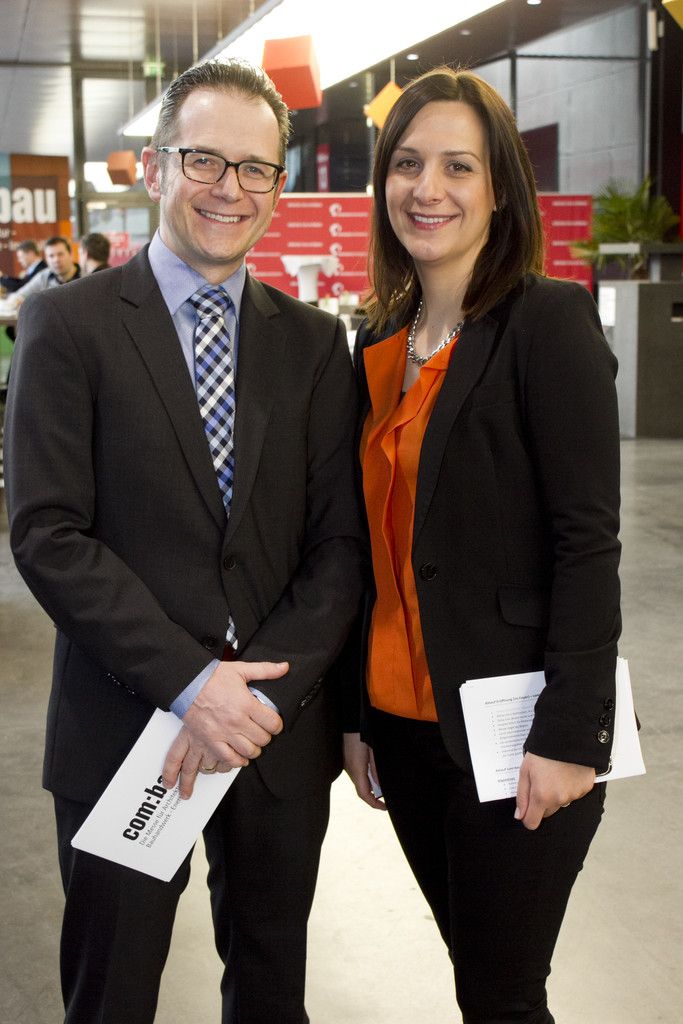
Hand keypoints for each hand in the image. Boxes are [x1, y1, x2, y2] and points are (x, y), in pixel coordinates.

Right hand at [162, 660, 286, 797]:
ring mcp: (223, 733)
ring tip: (253, 743)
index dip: (277, 725)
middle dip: (266, 737)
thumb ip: (265, 670)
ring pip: (248, 752)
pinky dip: (237, 761)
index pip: (272, 723)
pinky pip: (228, 759)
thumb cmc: (212, 677)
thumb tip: (284, 667)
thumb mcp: (241, 670)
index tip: (274, 724)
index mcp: (246, 704)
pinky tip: (240, 757)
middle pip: (262, 739)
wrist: (187, 684)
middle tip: (262, 732)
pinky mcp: (211, 741)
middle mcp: (236, 721)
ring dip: (254, 750)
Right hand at [343, 732, 385, 809]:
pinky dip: (365, 779)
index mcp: (357, 769)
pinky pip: (356, 775)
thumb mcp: (374, 752)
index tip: (384, 807)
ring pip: (358, 782)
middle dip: (373, 796)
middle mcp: (350, 770)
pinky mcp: (347, 760)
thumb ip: (376, 770)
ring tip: (382, 787)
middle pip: (361, 790)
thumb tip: (379, 785)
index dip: (374, 804)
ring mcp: (347, 766)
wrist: (351, 721)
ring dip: (369, 787)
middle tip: (385, 799)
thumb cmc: (363, 735)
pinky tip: (373, 775)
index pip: (364, 794)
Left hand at [515, 751, 595, 829]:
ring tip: (556, 773)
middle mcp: (560, 800)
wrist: (568, 735)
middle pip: (547, 812)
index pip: (532, 822)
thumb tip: (520, 816)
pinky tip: (568, 771)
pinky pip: (575, 793)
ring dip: (558, 794)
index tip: (527, 808)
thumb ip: (522, 796)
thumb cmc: (542, 752)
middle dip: (542, 802)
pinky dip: (571, 786)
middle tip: (541, 781)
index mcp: (542, 796)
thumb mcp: (525, 771)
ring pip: (562, 802)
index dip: (527, 816)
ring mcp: (575, 794)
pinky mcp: (586, 788)